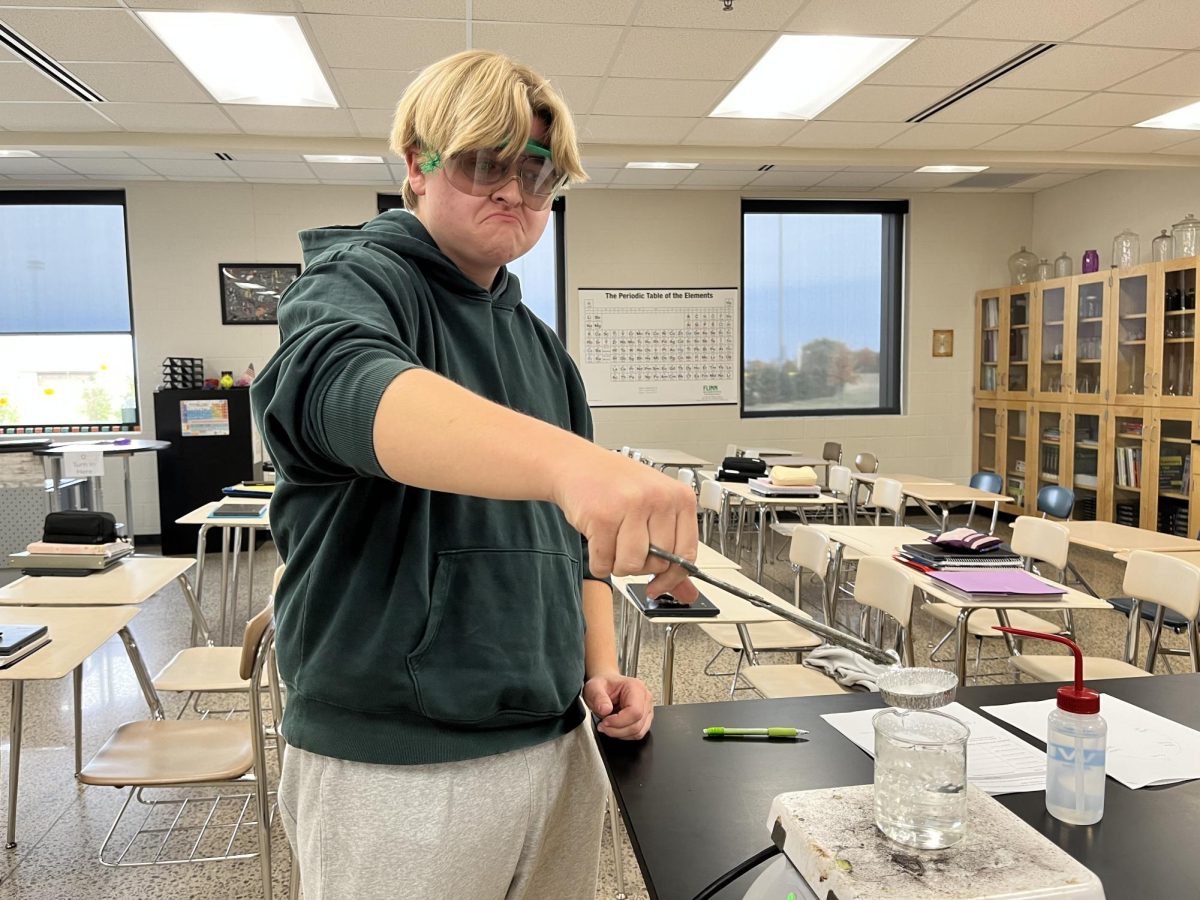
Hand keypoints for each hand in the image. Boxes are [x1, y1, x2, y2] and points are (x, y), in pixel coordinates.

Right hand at [552, 448, 698, 600]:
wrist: (577, 465)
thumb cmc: (617, 486)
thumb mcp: (654, 510)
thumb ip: (672, 553)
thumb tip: (688, 593)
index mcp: (680, 498)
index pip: (686, 554)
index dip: (671, 577)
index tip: (657, 584)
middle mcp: (659, 499)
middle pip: (657, 563)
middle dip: (638, 565)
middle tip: (626, 546)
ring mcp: (631, 506)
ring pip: (631, 566)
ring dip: (616, 564)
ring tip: (612, 542)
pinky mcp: (602, 516)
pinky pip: (604, 563)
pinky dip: (598, 561)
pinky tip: (597, 540)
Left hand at [584, 673, 653, 739]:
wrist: (607, 685)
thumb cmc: (604, 685)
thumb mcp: (594, 687)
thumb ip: (598, 697)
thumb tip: (605, 709)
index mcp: (635, 687)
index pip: (635, 711)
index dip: (618, 722)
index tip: (605, 722)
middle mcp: (645, 698)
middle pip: (637, 724)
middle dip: (617, 730)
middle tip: (603, 726)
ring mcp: (647, 709)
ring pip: (638, 732)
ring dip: (620, 734)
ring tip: (608, 726)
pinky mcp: (645, 718)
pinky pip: (637, 733)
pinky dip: (624, 734)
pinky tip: (615, 727)